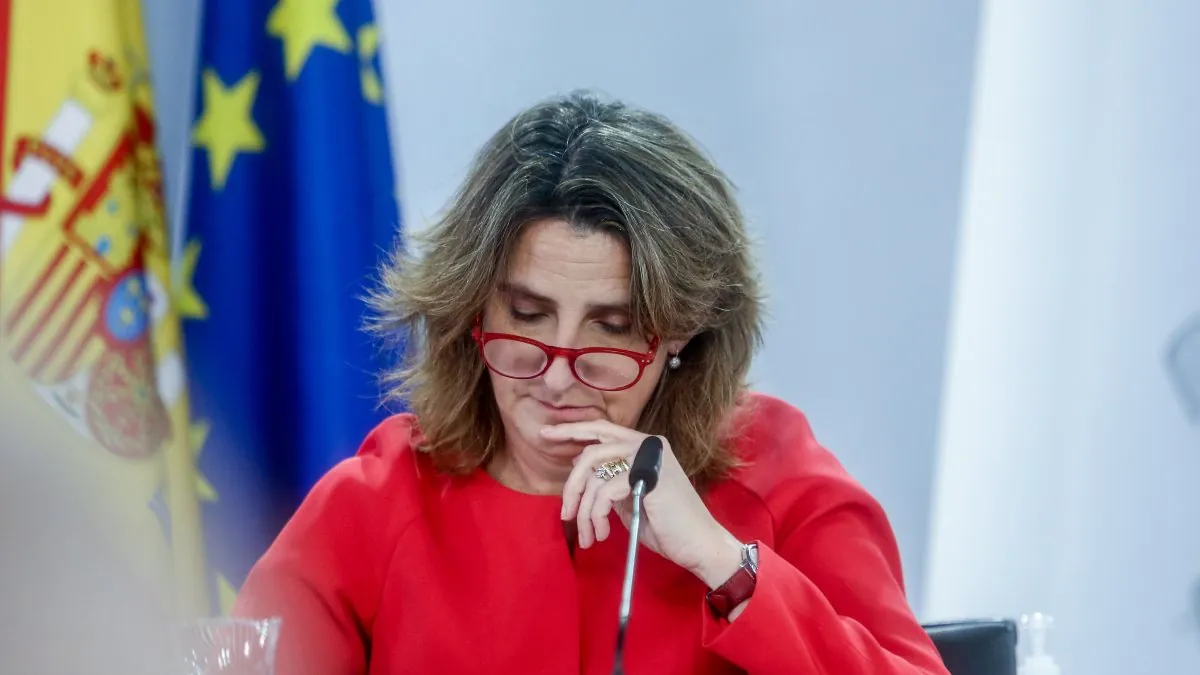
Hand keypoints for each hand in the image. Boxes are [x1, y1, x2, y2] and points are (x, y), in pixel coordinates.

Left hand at [544, 420, 743, 588]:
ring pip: (595, 475)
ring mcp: (649, 458)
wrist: (699, 544)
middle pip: (591, 452)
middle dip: (571, 485)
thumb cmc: (667, 525)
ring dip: (585, 510)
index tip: (545, 435)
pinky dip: (597, 516)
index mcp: (644, 445)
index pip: (601, 429)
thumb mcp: (631, 497)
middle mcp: (647, 444)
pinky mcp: (648, 477)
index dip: (572, 430)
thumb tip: (579, 469)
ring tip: (589, 535)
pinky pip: (604, 492)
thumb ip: (611, 480)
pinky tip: (603, 534)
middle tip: (566, 514)